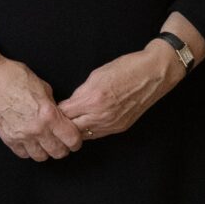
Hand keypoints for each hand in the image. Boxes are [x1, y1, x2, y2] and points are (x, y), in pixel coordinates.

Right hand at [0, 55, 83, 160]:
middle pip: (58, 152)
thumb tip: (59, 115)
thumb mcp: (44, 88)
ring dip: (46, 151)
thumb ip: (53, 106)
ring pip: (41, 157)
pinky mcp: (8, 138)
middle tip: (62, 142)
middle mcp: (36, 129)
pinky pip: (23, 154)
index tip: (75, 139)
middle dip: (63, 148)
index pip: (71, 139)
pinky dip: (29, 150)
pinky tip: (30, 141)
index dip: (76, 141)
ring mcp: (21, 135)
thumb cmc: (16, 77)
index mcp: (49, 115)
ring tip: (45, 142)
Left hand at [60, 45, 184, 139]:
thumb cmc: (127, 68)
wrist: (154, 74)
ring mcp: (112, 124)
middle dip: (62, 124)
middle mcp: (101, 115)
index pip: (64, 113)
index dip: (54, 112)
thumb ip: (81, 91)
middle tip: (55, 120)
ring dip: (75, 130)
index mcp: (92, 99)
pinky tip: (85, 124)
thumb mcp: (97, 74)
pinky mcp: (120, 127)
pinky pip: (98, 135)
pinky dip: (89, 131)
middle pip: (71, 128)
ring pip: (84, 135)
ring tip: (69, 124)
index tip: (50, 110)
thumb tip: (71, 102)